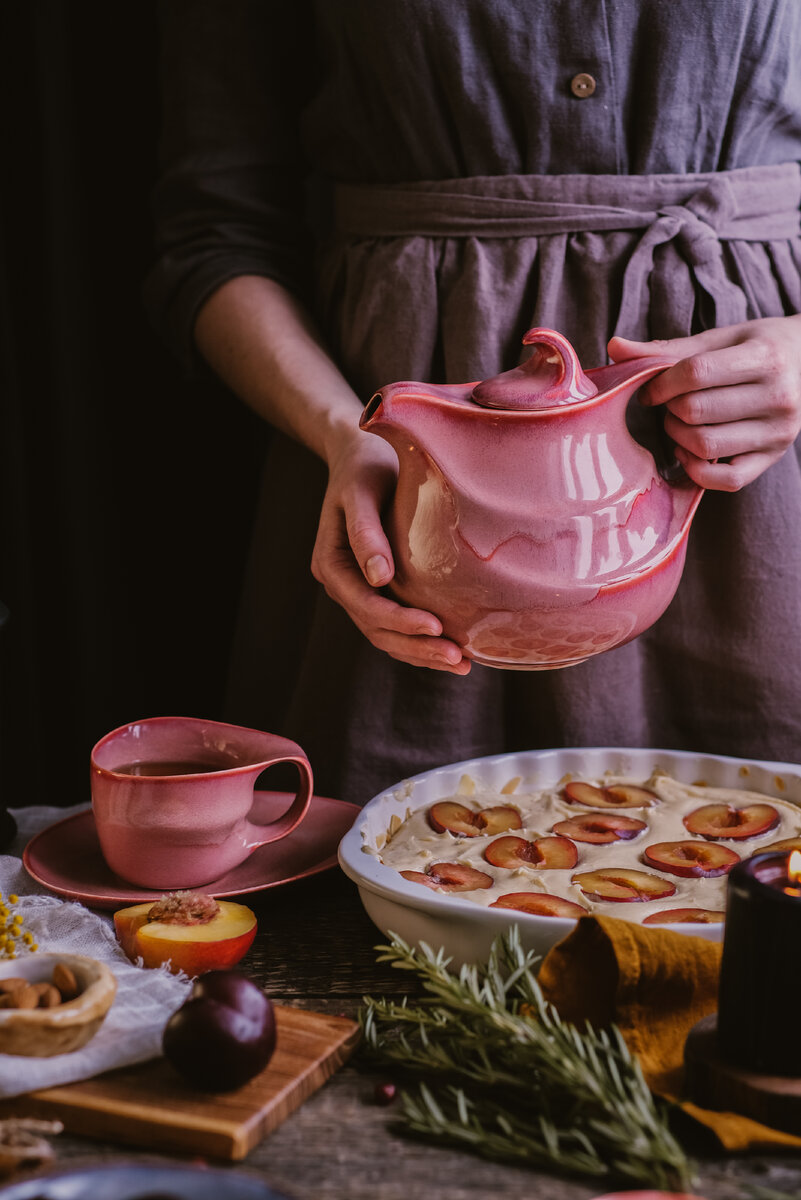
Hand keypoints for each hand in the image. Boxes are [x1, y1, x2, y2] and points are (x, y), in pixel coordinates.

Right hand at [311, 429, 470, 673]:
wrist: (362, 452)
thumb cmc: (366, 467)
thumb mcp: (362, 493)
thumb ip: (366, 533)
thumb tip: (379, 577)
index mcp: (331, 563)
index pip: (366, 604)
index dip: (399, 621)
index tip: (436, 626)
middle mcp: (342, 582)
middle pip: (377, 628)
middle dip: (417, 647)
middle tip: (459, 660)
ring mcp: (358, 588)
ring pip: (386, 634)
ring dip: (421, 652)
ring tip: (461, 664)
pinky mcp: (377, 587)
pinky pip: (395, 623)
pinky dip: (419, 640)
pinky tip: (450, 649)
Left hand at [608, 315, 800, 490]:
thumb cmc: (756, 349)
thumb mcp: (720, 339)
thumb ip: (668, 349)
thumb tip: (614, 346)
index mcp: (765, 359)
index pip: (696, 373)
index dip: (661, 382)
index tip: (651, 387)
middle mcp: (779, 398)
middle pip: (695, 411)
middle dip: (669, 408)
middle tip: (669, 403)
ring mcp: (778, 433)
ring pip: (705, 445)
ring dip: (677, 435)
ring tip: (679, 421)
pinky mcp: (772, 459)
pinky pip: (725, 480)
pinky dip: (696, 469)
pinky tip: (688, 450)